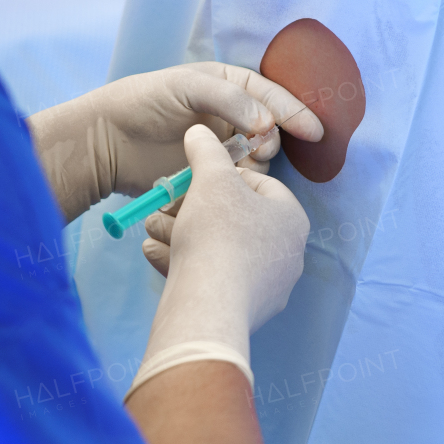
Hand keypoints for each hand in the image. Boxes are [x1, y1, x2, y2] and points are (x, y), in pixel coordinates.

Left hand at [28, 63, 322, 222]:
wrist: (107, 142)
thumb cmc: (144, 102)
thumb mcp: (187, 88)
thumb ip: (230, 100)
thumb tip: (267, 125)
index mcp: (228, 86)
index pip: (272, 97)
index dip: (295, 114)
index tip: (314, 132)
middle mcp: (230, 116)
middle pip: (271, 131)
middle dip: (271, 141)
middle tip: (255, 150)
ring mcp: (221, 148)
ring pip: (257, 160)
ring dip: (254, 165)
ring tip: (235, 167)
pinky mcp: (210, 177)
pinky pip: (237, 183)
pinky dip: (237, 184)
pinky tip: (224, 184)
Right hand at [126, 125, 309, 399]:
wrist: (209, 305)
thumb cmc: (219, 232)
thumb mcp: (211, 177)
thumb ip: (206, 149)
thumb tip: (199, 132)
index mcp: (291, 219)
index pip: (258, 185)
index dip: (221, 176)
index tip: (194, 177)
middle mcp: (286, 255)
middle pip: (235, 220)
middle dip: (195, 209)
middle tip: (166, 204)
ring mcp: (267, 288)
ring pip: (220, 250)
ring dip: (183, 235)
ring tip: (152, 228)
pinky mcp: (242, 311)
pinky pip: (212, 278)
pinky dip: (183, 263)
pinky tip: (154, 253)